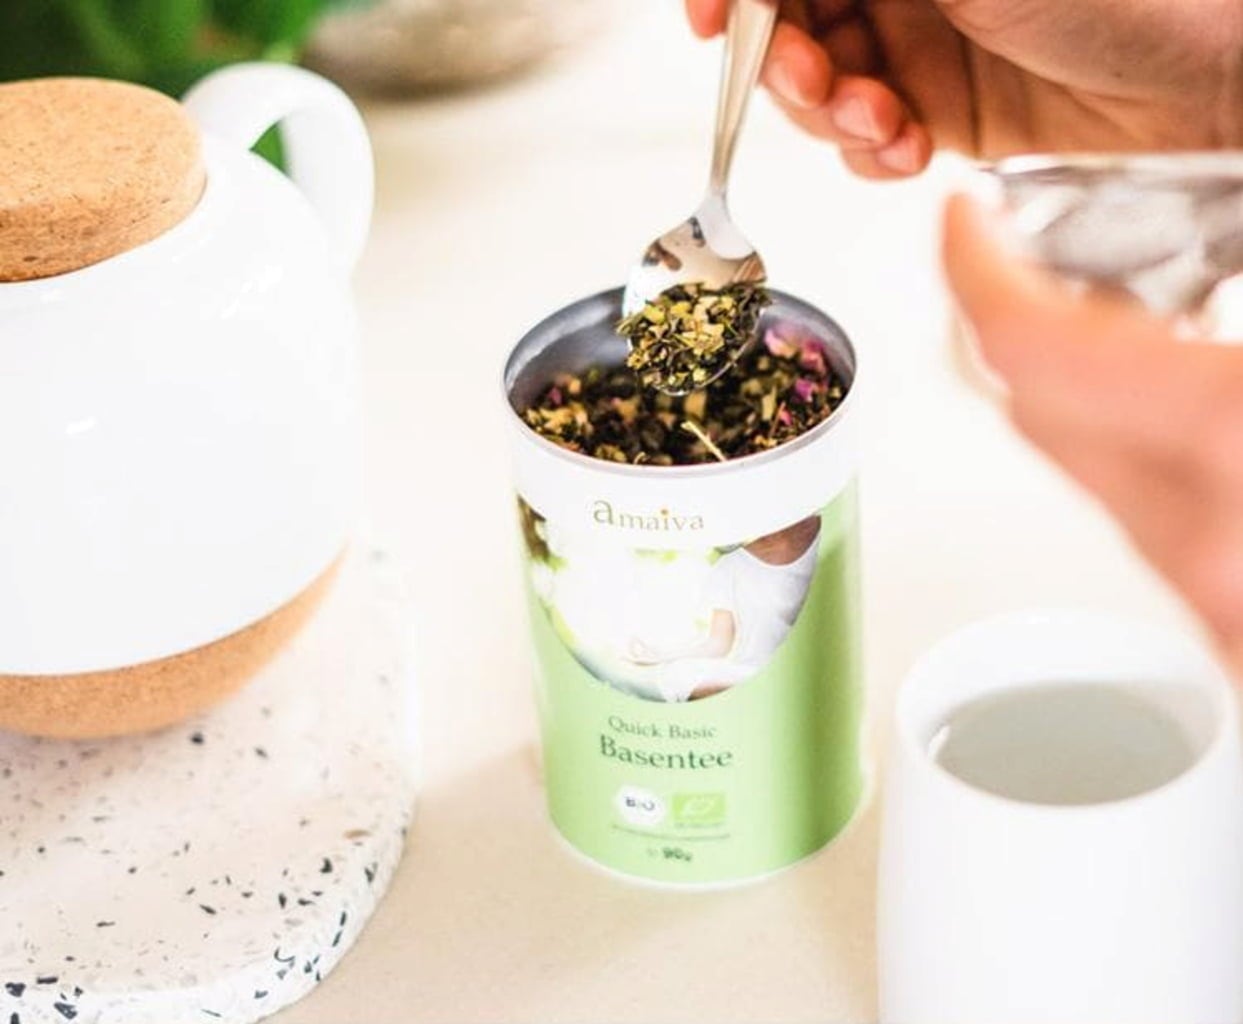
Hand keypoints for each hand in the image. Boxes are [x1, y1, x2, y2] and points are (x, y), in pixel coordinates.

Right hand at [686, 0, 1242, 178]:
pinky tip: (905, 148)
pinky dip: (870, 152)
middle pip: (787, 24)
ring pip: (819, 90)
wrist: (1202, 75)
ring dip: (829, 115)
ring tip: (877, 120)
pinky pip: (865, 140)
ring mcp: (918, 46)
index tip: (706, 24)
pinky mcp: (940, 111)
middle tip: (810, 78)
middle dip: (783, 61)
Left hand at [944, 194, 1242, 676]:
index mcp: (1238, 440)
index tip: (962, 223)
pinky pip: (1147, 517)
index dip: (978, 271)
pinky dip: (1138, 444)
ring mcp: (1217, 601)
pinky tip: (1192, 403)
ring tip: (1115, 307)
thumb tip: (1200, 292)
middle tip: (1024, 254)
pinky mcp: (1236, 627)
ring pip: (1086, 470)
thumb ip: (1216, 363)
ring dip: (1076, 379)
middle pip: (1035, 411)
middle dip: (1014, 320)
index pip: (1030, 349)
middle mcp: (1206, 542)